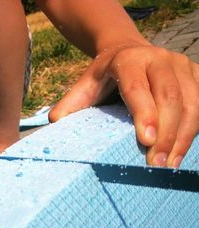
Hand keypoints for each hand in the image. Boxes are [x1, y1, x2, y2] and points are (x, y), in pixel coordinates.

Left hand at [49, 44, 198, 167]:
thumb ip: (70, 104)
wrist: (128, 53)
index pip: (137, 87)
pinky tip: (183, 150)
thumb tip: (53, 125)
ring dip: (184, 136)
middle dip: (167, 132)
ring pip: (192, 101)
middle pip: (170, 96)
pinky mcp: (196, 74)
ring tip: (171, 164)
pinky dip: (196, 129)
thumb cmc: (104, 77)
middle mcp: (158, 58)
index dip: (144, 113)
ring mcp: (181, 65)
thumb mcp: (85, 85)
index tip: (146, 142)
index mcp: (128, 60)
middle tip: (158, 164)